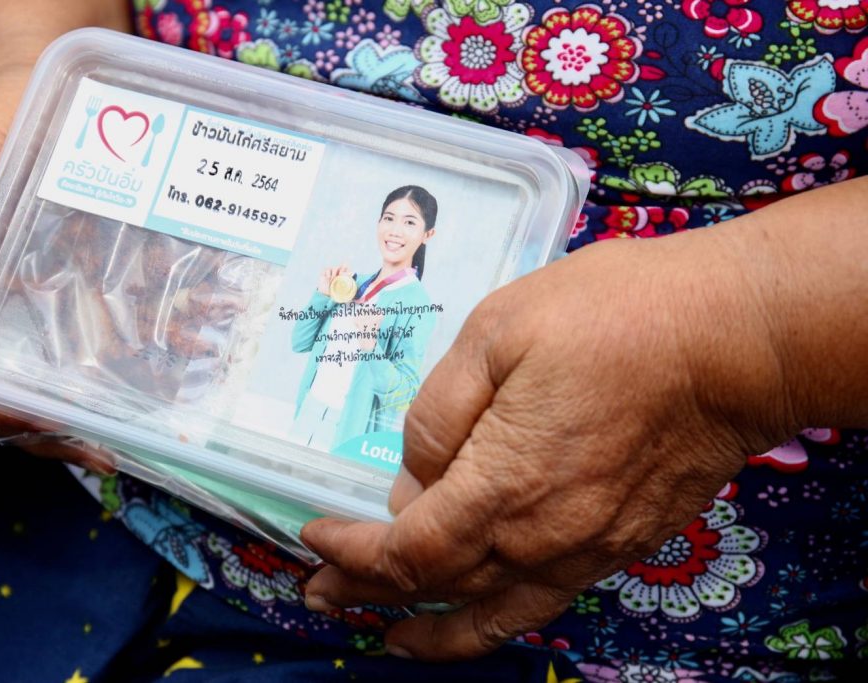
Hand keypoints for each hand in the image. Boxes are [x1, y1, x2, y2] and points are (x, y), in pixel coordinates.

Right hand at [0, 0, 131, 470]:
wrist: (37, 87)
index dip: (0, 415)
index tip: (52, 430)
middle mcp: (16, 311)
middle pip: (32, 392)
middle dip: (76, 427)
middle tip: (128, 443)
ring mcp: (63, 298)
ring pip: (86, 367)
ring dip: (125, 396)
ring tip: (174, 412)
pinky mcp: (104, 278)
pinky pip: (128, 320)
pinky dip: (159, 341)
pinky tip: (199, 344)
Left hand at [301, 227, 799, 659]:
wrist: (733, 339)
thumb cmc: (615, 318)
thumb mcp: (499, 331)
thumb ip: (441, 412)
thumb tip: (410, 479)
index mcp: (501, 482)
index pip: (404, 548)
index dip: (351, 552)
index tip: (312, 534)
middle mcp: (539, 535)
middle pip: (436, 586)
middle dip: (369, 589)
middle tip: (321, 589)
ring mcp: (583, 548)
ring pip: (488, 612)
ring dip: (426, 628)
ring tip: (383, 636)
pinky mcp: (618, 544)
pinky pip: (540, 603)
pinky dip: (492, 623)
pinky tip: (475, 619)